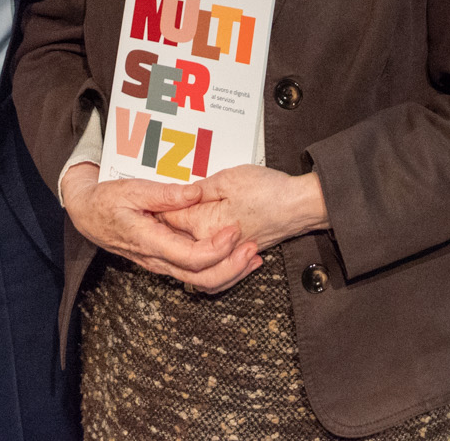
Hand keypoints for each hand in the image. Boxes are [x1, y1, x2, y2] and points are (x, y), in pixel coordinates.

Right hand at [61, 163, 260, 292]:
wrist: (87, 215)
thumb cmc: (107, 201)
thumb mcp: (132, 189)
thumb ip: (165, 194)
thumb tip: (195, 193)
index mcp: (150, 242)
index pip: (190, 257)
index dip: (217, 249)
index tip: (234, 231)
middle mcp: (158, 259)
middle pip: (200, 278)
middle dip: (231, 268)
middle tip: (253, 249)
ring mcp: (161, 263)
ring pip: (200, 281)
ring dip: (229, 272)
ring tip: (252, 256)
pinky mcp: (165, 260)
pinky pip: (194, 274)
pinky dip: (218, 268)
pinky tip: (233, 255)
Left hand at [163, 165, 328, 253]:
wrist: (299, 207)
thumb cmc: (268, 191)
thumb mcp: (226, 179)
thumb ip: (196, 191)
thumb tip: (173, 197)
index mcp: (204, 225)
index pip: (168, 219)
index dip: (158, 206)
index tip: (150, 198)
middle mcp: (212, 245)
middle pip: (177, 241)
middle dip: (165, 226)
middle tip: (158, 208)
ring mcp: (225, 254)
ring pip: (193, 261)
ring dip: (181, 246)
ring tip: (174, 227)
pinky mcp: (237, 255)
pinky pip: (211, 269)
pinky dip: (202, 262)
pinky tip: (200, 246)